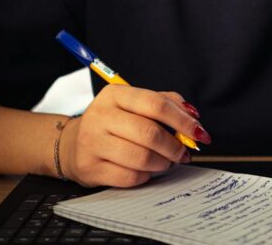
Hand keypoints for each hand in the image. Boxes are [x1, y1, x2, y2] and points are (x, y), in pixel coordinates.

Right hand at [58, 85, 210, 187]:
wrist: (72, 144)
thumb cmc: (113, 123)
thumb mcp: (134, 104)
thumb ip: (165, 103)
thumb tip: (192, 116)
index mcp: (115, 95)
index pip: (156, 104)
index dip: (183, 120)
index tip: (199, 133)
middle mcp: (100, 116)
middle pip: (150, 133)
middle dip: (175, 146)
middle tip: (183, 153)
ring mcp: (92, 143)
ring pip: (141, 158)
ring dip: (162, 163)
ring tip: (166, 161)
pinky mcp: (90, 168)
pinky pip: (130, 177)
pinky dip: (146, 176)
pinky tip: (146, 170)